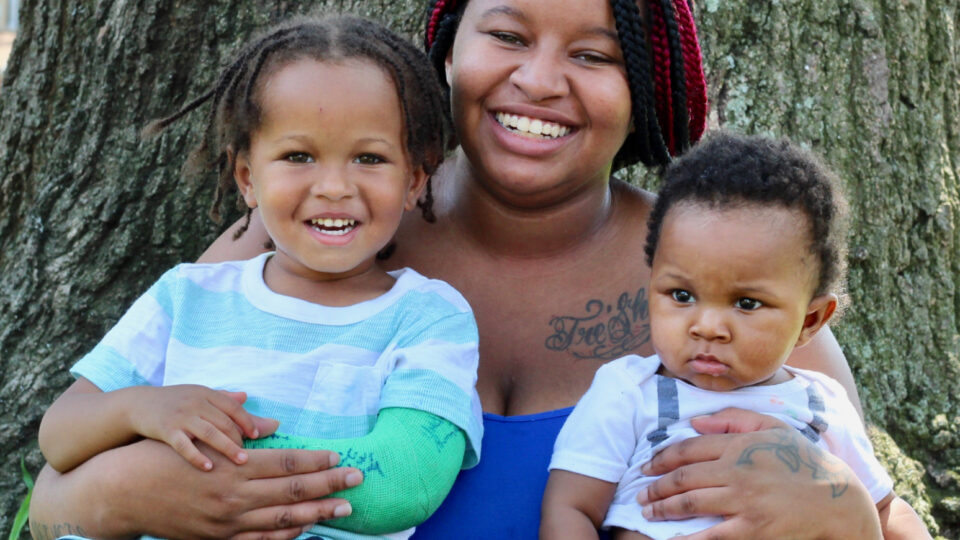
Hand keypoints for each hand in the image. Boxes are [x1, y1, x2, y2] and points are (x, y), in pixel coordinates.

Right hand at [30, 438, 363, 539]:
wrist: (122, 491)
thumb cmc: (163, 456)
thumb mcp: (202, 435)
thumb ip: (241, 430)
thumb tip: (275, 425)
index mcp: (234, 466)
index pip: (286, 463)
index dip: (317, 461)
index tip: (341, 458)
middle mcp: (234, 495)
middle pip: (292, 490)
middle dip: (329, 486)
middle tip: (358, 480)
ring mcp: (227, 521)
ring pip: (282, 517)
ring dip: (316, 512)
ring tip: (343, 508)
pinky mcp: (217, 537)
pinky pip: (259, 539)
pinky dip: (284, 534)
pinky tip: (305, 528)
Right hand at [130, 385, 275, 470]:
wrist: (138, 405)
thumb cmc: (174, 402)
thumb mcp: (198, 395)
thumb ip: (222, 398)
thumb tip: (247, 397)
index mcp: (207, 394)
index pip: (233, 407)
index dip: (247, 421)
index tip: (257, 436)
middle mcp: (196, 402)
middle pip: (225, 422)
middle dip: (240, 439)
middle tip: (250, 456)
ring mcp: (181, 416)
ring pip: (210, 433)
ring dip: (227, 448)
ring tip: (241, 462)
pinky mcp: (166, 429)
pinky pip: (185, 445)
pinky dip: (198, 456)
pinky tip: (209, 467)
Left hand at [637, 408, 881, 539]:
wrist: (837, 499)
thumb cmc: (803, 460)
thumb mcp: (772, 428)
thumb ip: (732, 419)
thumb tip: (694, 423)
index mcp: (739, 445)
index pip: (688, 449)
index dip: (661, 458)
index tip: (646, 467)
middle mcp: (737, 472)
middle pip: (683, 477)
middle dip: (656, 487)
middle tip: (641, 495)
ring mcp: (744, 502)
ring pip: (691, 504)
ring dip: (664, 509)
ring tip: (648, 512)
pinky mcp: (753, 529)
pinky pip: (712, 536)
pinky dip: (687, 539)